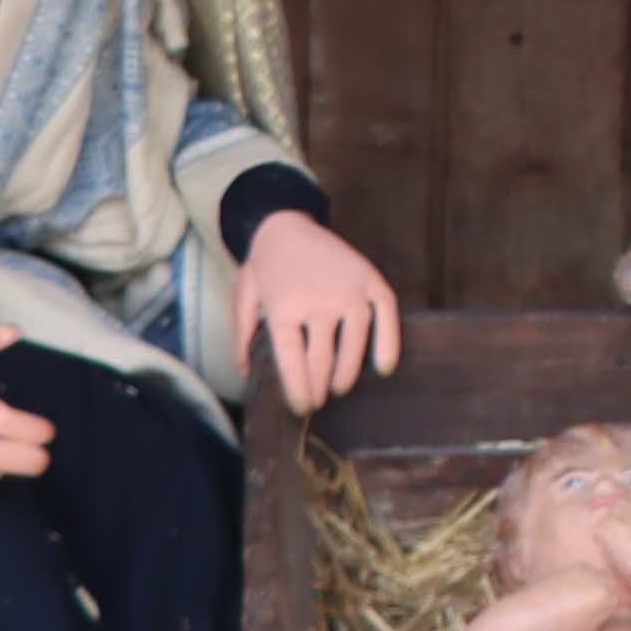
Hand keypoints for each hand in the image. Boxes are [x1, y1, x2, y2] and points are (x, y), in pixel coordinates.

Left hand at [245, 210, 404, 412]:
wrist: (285, 222)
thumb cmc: (264, 266)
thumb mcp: (243, 298)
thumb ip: (242, 336)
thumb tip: (246, 373)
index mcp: (283, 307)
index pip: (293, 360)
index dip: (298, 389)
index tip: (301, 408)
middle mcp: (317, 300)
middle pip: (322, 358)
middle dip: (319, 387)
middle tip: (317, 402)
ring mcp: (347, 290)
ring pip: (354, 344)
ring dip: (347, 374)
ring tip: (339, 388)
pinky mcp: (369, 279)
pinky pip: (385, 315)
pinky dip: (388, 344)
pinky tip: (384, 367)